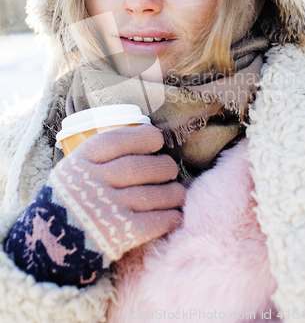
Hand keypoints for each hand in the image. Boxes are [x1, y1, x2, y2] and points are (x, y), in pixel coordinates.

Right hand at [49, 124, 184, 260]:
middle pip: (137, 167)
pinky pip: (152, 223)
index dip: (142, 137)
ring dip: (172, 192)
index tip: (157, 139)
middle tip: (169, 168)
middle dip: (162, 166)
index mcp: (80, 161)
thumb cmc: (70, 200)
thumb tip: (142, 139)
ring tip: (178, 191)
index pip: (116, 140)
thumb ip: (100, 157)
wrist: (49, 245)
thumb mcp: (73, 170)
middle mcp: (92, 182)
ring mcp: (105, 209)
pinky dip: (169, 217)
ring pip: (150, 194)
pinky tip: (175, 216)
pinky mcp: (117, 235)